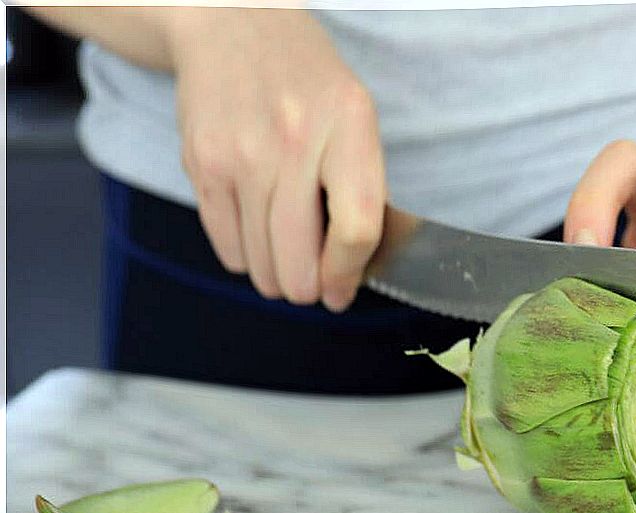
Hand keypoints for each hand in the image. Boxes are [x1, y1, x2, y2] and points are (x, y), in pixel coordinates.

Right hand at [170, 9, 383, 310]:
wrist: (229, 26)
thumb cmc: (306, 81)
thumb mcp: (355, 115)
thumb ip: (362, 186)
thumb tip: (354, 269)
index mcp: (348, 126)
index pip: (357, 229)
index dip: (350, 274)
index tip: (343, 290)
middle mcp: (294, 140)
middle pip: (300, 261)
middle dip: (309, 289)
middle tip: (314, 286)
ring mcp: (241, 154)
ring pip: (261, 265)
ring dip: (277, 277)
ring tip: (286, 256)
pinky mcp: (201, 165)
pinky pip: (227, 249)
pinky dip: (246, 257)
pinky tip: (257, 232)